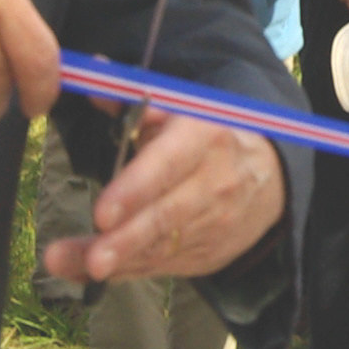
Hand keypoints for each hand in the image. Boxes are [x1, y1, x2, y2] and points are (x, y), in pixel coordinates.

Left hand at [39, 112, 286, 289]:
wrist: (271, 175)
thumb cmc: (208, 136)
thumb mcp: (179, 109)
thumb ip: (130, 99)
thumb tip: (92, 74)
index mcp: (205, 136)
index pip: (169, 164)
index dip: (135, 190)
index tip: (101, 214)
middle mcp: (215, 182)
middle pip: (167, 216)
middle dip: (126, 240)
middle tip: (93, 261)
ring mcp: (216, 223)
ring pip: (163, 247)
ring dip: (119, 260)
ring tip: (78, 267)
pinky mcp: (211, 252)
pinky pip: (165, 265)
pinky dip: (128, 269)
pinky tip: (90, 273)